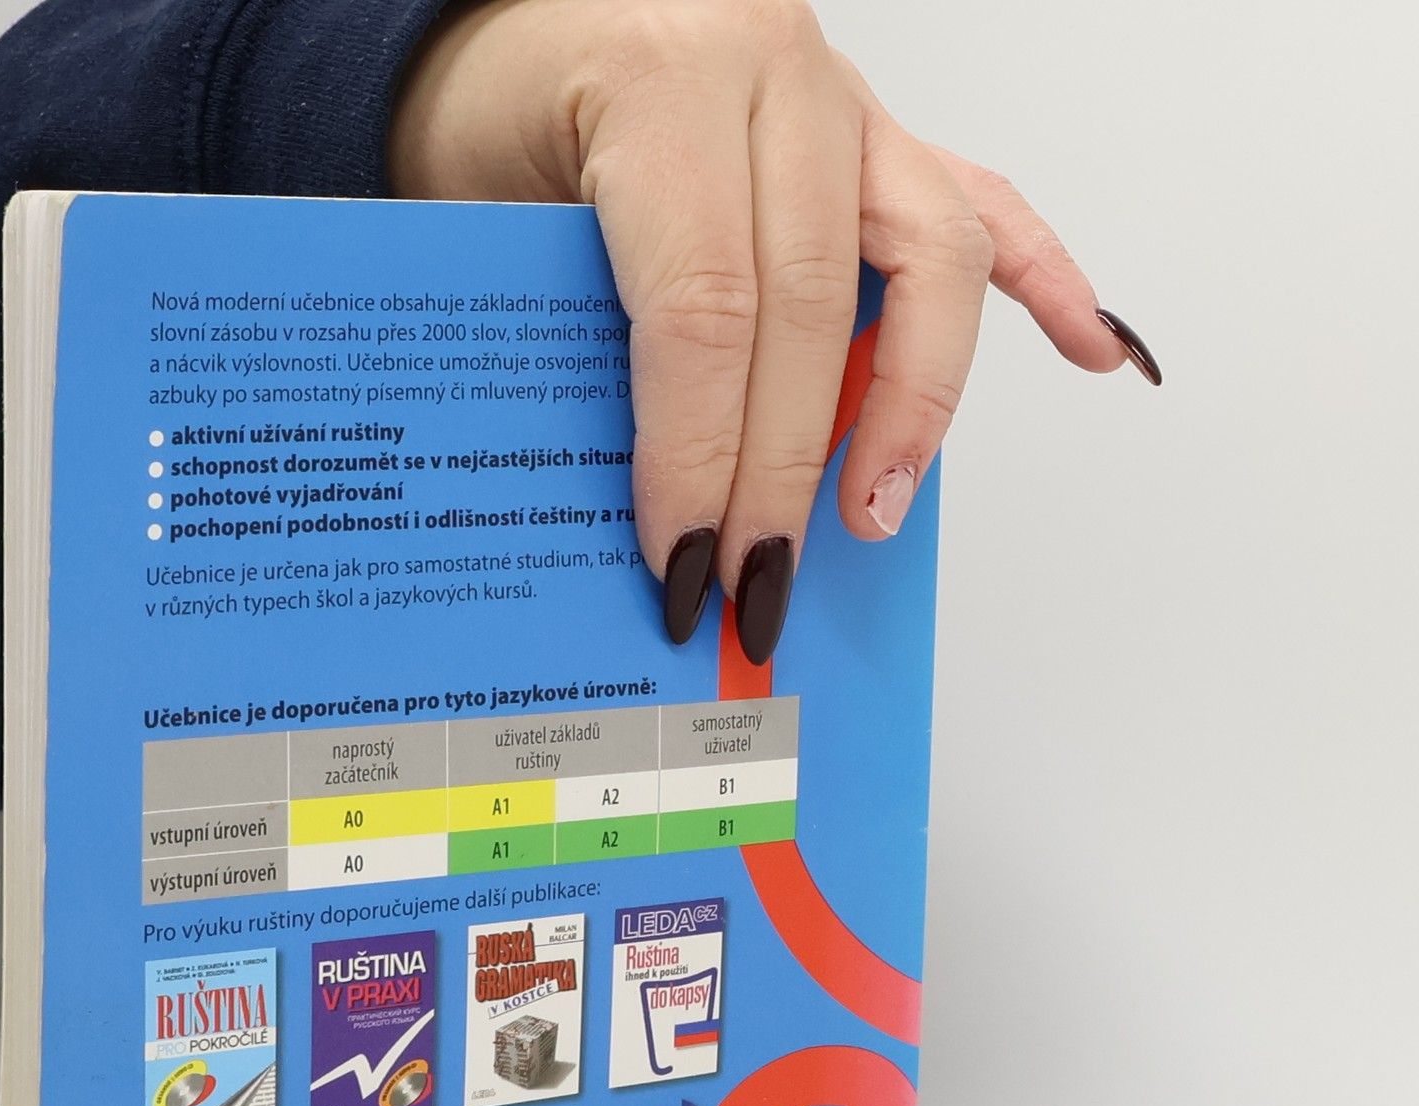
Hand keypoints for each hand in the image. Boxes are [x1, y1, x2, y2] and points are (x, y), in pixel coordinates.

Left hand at [390, 0, 1159, 660]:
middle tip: (759, 581)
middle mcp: (773, 72)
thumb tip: (638, 504)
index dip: (701, 451)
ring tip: (880, 511)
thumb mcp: (481, 214)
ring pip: (930, 256)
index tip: (684, 560)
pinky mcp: (879, 127)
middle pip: (815, 303)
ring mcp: (844, 95)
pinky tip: (1092, 354)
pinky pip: (980, 203)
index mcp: (664, 82)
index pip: (707, 303)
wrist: (510, 14)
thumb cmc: (490, 111)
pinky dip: (1044, 282)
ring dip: (915, 405)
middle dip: (786, 469)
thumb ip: (567, 335)